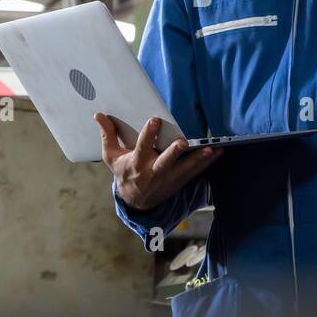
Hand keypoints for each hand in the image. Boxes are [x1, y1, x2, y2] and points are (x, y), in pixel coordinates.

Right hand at [95, 114, 221, 211]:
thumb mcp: (111, 156)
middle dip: (173, 153)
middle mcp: (152, 173)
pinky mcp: (178, 183)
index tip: (154, 120)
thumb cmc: (123, 173)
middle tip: (182, 142)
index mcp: (135, 164)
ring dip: (198, 159)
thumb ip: (107, 134)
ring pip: (184, 169)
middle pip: (164, 163)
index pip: (141, 148)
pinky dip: (206, 164)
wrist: (134, 202)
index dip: (148, 135)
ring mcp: (167, 179)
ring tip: (211, 149)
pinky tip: (218, 152)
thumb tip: (99, 114)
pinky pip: (194, 173)